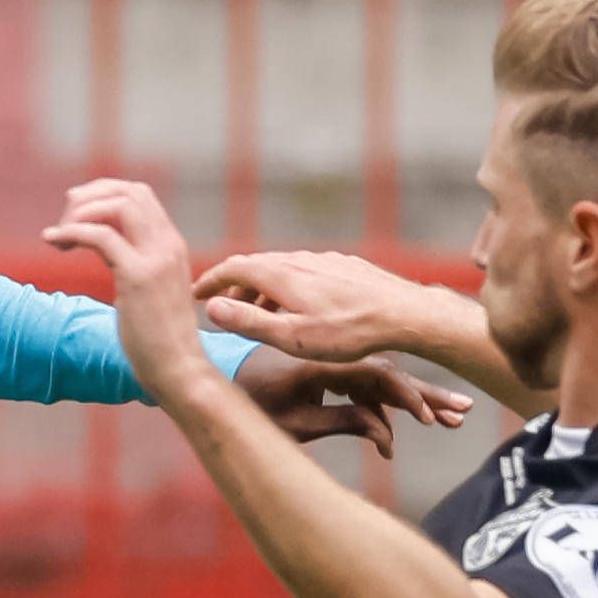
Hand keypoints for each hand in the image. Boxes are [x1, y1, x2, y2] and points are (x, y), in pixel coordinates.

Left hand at [41, 177, 220, 406]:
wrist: (178, 370)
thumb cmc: (159, 340)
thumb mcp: (149, 290)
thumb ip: (134, 263)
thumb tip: (105, 247)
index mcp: (171, 245)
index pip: (139, 195)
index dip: (103, 194)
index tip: (77, 214)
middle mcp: (167, 244)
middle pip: (128, 191)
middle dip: (90, 195)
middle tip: (64, 219)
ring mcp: (155, 259)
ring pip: (117, 205)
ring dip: (80, 213)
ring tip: (58, 236)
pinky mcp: (138, 277)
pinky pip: (100, 236)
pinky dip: (72, 232)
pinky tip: (53, 242)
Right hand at [194, 248, 484, 366]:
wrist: (404, 315)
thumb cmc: (348, 332)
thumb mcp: (291, 337)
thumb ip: (249, 322)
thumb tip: (210, 308)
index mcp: (281, 274)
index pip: (232, 268)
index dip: (209, 280)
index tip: (193, 293)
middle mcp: (299, 260)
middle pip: (256, 267)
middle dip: (233, 285)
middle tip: (220, 305)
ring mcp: (324, 261)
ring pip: (282, 269)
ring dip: (261, 288)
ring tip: (256, 311)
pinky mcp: (344, 268)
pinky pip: (305, 272)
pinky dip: (288, 286)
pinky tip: (297, 306)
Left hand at [229, 350, 472, 458]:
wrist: (219, 385)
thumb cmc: (250, 405)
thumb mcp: (295, 423)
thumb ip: (342, 424)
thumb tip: (387, 438)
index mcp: (322, 364)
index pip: (376, 375)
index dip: (406, 396)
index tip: (429, 418)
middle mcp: (333, 360)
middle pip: (389, 374)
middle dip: (427, 396)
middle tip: (463, 412)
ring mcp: (332, 367)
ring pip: (381, 382)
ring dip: (414, 401)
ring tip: (452, 419)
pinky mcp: (329, 376)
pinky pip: (364, 390)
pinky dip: (383, 408)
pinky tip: (396, 435)